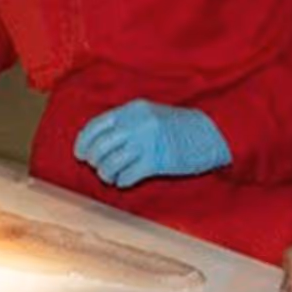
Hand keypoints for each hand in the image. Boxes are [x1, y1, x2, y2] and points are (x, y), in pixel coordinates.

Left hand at [74, 101, 230, 188]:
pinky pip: (126, 176)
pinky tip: (126, 181)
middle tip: (99, 167)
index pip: (96, 126)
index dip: (83, 142)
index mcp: (132, 109)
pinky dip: (122, 181)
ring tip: (113, 176)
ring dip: (107, 174)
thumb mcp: (150, 114)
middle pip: (99, 147)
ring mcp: (145, 142)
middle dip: (94, 161)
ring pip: (109, 164)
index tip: (80, 154)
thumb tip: (98, 141)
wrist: (211, 132)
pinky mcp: (155, 162)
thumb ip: (126, 122)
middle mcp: (135, 124)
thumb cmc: (180, 125)